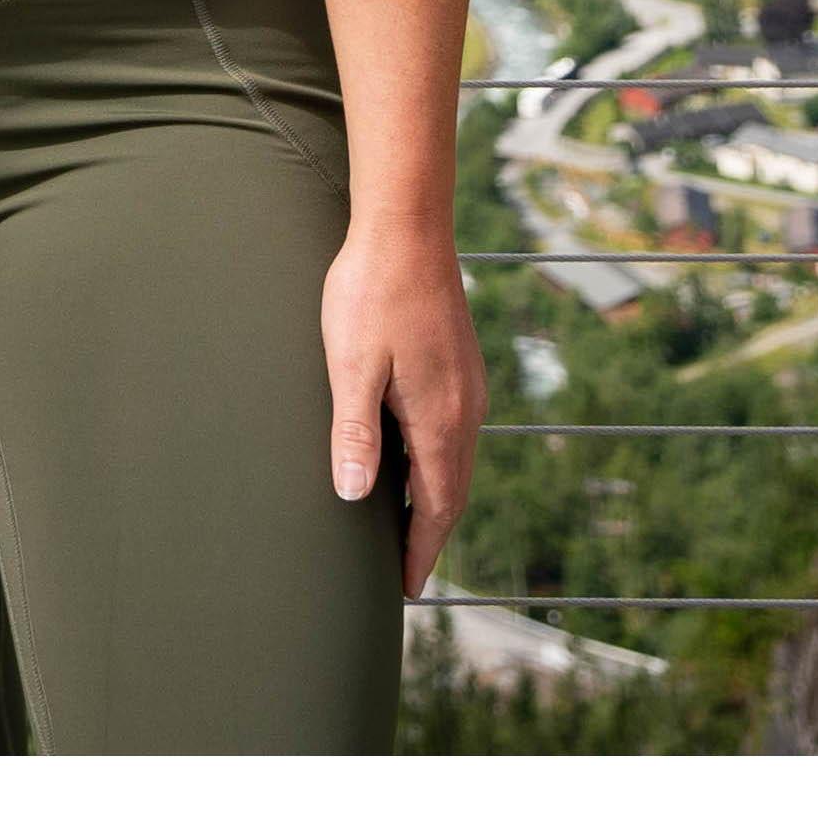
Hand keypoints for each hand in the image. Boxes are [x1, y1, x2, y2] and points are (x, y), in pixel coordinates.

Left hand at [323, 223, 486, 593]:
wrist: (408, 227)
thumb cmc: (370, 292)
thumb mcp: (349, 365)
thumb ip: (355, 432)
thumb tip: (356, 498)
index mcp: (440, 419)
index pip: (435, 507)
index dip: (420, 552)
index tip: (407, 589)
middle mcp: (465, 410)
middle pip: (450, 492)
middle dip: (428, 535)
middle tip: (405, 574)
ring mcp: (467, 386)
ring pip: (454, 462)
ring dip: (432, 500)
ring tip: (404, 529)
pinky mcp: (460, 366)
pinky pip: (453, 433)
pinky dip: (436, 464)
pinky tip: (413, 461)